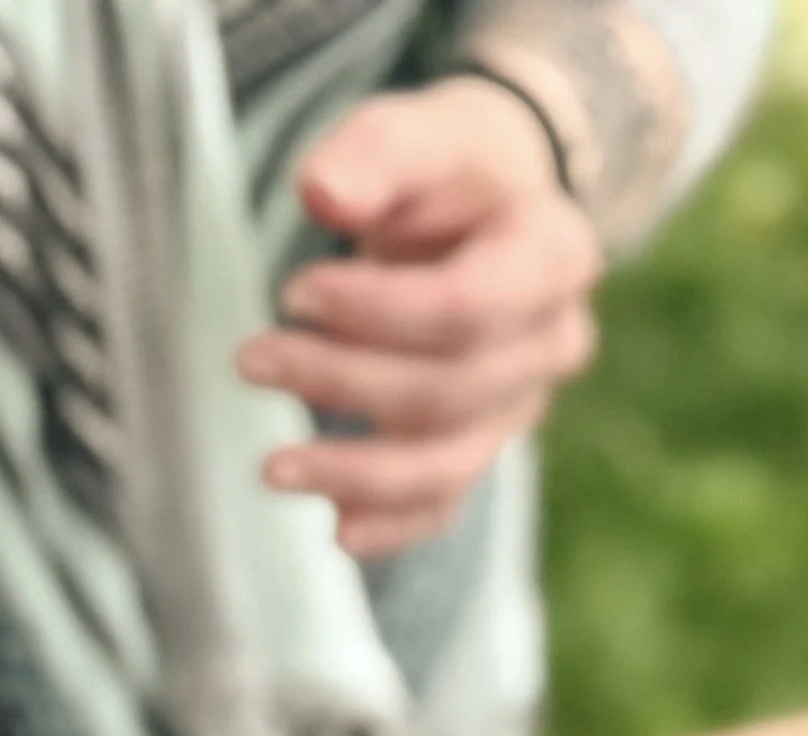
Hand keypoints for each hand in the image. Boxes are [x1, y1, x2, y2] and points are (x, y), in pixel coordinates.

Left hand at [236, 79, 599, 559]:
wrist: (483, 206)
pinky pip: (445, 504)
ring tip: (273, 468)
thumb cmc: (444, 167)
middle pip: (449, 392)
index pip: (467, 309)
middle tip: (251, 359)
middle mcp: (554, 342)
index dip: (377, 312)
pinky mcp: (485, 445)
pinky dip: (391, 526)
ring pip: (447, 463)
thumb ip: (373, 154)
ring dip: (355, 473)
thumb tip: (322, 195)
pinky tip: (337, 530)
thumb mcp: (414, 132)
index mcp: (555, 255)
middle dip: (343, 383)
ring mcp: (523, 405)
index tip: (294, 292)